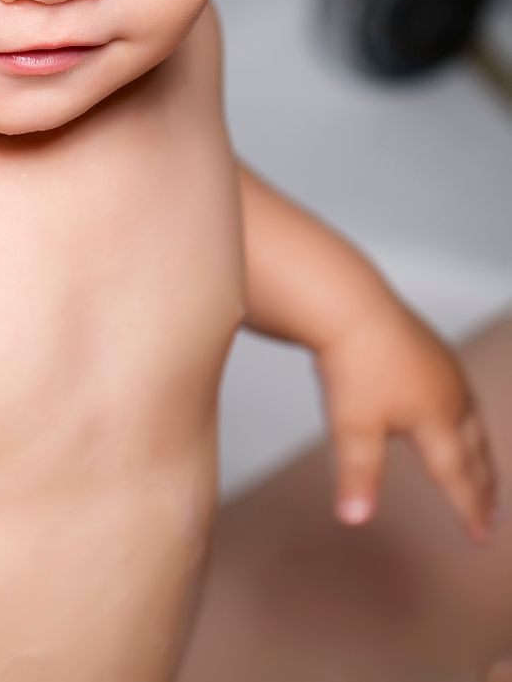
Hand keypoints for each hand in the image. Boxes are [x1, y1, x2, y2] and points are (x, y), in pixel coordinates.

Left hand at [313, 292, 499, 544]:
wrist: (347, 302)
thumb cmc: (352, 363)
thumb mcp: (352, 426)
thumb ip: (358, 476)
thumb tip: (354, 519)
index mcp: (436, 419)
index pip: (457, 476)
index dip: (470, 509)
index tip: (481, 537)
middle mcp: (449, 395)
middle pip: (475, 451)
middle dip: (485, 486)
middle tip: (493, 515)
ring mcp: (444, 367)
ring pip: (472, 420)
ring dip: (480, 452)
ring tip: (483, 471)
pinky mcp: (431, 346)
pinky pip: (460, 391)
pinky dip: (466, 416)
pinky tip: (456, 414)